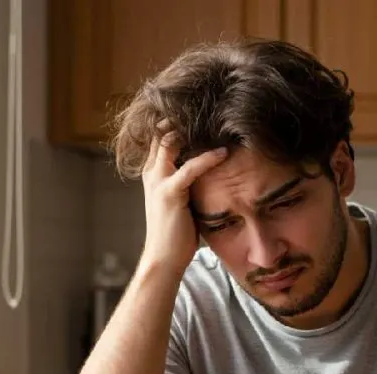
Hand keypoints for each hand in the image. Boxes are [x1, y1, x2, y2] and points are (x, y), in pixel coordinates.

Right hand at [139, 131, 227, 275]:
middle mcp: (152, 173)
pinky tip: (224, 153)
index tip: (203, 117)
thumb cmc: (177, 233)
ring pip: (170, 142)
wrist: (164, 258)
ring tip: (218, 123)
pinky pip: (190, 168)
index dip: (178, 124)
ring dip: (192, 130)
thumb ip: (190, 183)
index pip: (161, 138)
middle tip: (210, 112)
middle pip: (161, 132)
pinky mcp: (170, 193)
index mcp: (153, 173)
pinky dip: (208, 158)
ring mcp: (158, 181)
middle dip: (181, 118)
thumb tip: (214, 171)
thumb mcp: (183, 201)